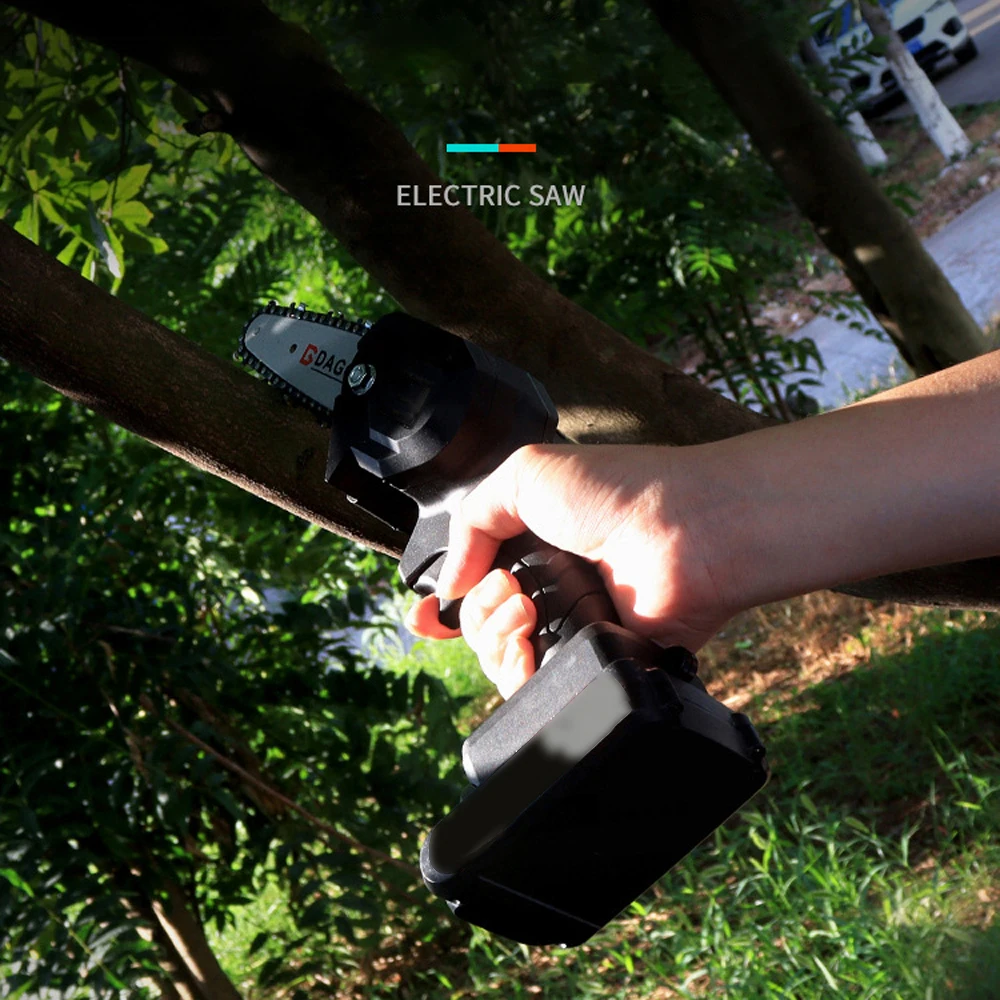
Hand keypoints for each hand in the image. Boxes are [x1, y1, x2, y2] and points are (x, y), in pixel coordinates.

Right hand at [404, 443, 738, 699]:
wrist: (685, 533)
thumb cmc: (618, 491)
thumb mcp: (525, 476)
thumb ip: (471, 522)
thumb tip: (448, 587)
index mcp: (533, 544)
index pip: (474, 584)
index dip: (444, 604)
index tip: (425, 615)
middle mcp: (551, 589)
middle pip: (477, 626)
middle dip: (475, 612)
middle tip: (509, 589)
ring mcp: (573, 628)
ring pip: (500, 659)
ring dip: (493, 637)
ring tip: (525, 610)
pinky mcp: (595, 663)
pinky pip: (538, 690)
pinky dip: (518, 675)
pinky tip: (524, 652)